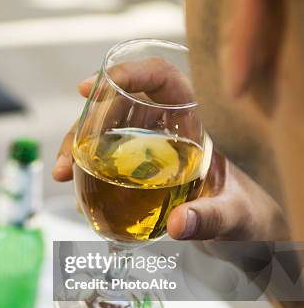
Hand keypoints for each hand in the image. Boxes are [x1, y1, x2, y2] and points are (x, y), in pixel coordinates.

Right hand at [53, 60, 288, 241]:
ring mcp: (149, 151)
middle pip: (118, 109)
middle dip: (83, 126)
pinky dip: (86, 175)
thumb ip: (211, 218)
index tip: (91, 86)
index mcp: (194, 124)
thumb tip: (179, 224)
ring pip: (104, 135)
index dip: (127, 74)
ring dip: (76, 151)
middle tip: (66, 158)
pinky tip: (78, 198)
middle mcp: (166, 131)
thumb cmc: (245, 215)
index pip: (161, 81)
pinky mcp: (138, 173)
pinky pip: (104, 163)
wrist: (241, 233)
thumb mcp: (233, 217)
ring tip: (61, 175)